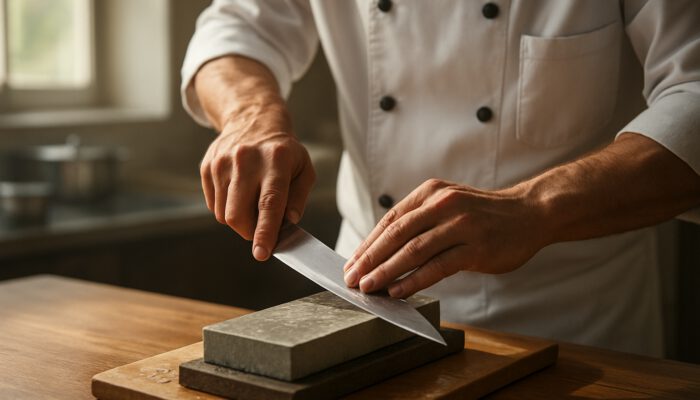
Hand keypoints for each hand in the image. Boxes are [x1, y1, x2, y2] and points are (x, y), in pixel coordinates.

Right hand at [199, 102, 314, 260]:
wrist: (252, 120)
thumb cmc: (284, 152)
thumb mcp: (304, 169)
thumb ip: (299, 198)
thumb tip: (289, 222)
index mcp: (276, 160)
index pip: (269, 203)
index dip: (265, 232)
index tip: (262, 253)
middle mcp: (246, 160)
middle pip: (238, 214)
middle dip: (249, 233)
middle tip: (261, 231)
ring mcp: (223, 162)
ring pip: (223, 214)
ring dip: (240, 220)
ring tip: (252, 202)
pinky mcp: (207, 166)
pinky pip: (213, 205)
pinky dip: (227, 208)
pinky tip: (239, 192)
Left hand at [342, 179, 548, 297]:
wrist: (530, 213)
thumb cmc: (483, 215)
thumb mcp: (448, 205)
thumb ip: (420, 221)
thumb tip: (382, 251)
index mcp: (431, 193)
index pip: (390, 220)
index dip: (367, 243)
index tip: (351, 263)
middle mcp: (443, 205)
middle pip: (396, 234)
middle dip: (369, 259)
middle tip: (351, 279)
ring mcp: (460, 225)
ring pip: (414, 250)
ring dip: (386, 271)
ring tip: (368, 288)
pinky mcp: (476, 247)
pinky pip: (438, 266)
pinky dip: (414, 280)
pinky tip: (398, 291)